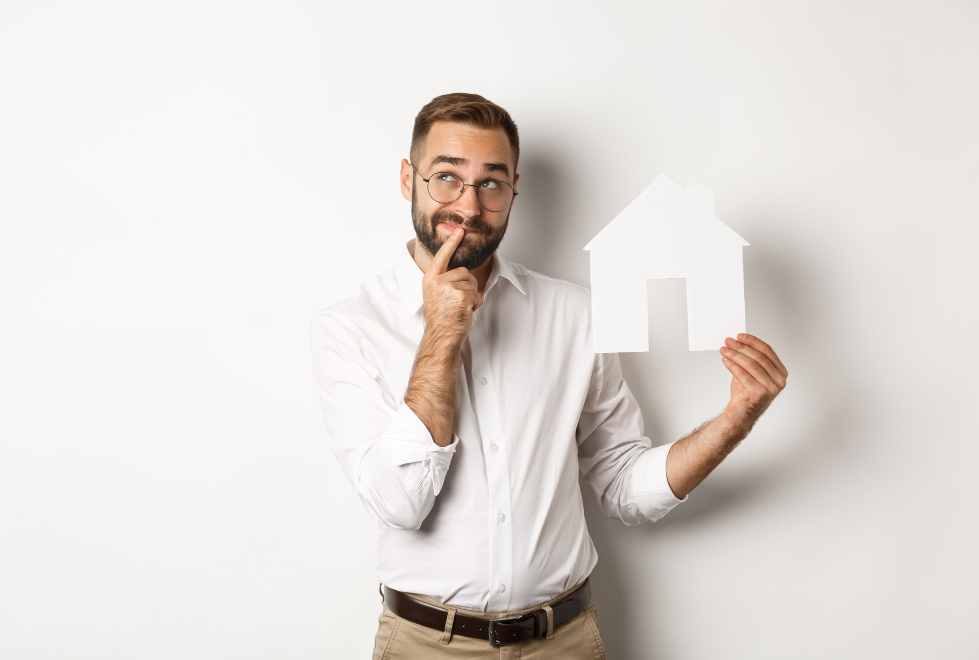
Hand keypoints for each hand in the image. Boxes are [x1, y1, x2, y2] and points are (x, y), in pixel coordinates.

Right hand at [421, 227, 481, 345]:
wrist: (442, 336)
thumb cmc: (441, 317)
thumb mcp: (436, 294)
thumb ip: (443, 280)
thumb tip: (460, 271)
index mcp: (430, 278)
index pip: (442, 256)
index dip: (451, 243)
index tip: (459, 230)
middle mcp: (437, 281)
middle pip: (463, 271)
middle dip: (467, 286)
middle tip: (457, 302)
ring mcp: (449, 288)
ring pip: (472, 283)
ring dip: (471, 296)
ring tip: (460, 308)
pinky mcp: (461, 296)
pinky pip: (476, 294)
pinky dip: (475, 304)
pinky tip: (465, 312)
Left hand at [719, 333, 787, 432]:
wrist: (740, 415)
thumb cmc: (746, 393)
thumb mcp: (750, 373)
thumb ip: (749, 358)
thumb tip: (738, 341)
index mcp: (781, 372)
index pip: (767, 351)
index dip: (753, 341)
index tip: (739, 335)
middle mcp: (779, 380)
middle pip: (758, 357)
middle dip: (741, 347)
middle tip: (728, 341)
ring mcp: (770, 388)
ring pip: (750, 364)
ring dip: (735, 355)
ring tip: (724, 350)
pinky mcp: (759, 393)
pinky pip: (743, 375)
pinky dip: (732, 365)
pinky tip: (725, 360)